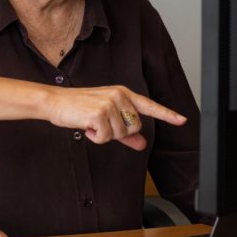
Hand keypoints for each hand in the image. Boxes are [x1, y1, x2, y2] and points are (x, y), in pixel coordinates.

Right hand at [44, 85, 186, 150]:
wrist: (55, 102)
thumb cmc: (78, 108)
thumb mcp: (104, 117)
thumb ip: (126, 132)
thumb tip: (142, 143)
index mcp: (122, 93)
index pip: (149, 106)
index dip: (167, 115)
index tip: (182, 120)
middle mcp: (119, 96)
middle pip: (134, 127)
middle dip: (118, 133)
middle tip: (100, 124)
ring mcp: (110, 104)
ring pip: (120, 134)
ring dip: (104, 135)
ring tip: (90, 123)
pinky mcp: (99, 113)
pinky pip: (106, 138)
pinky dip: (95, 137)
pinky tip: (86, 126)